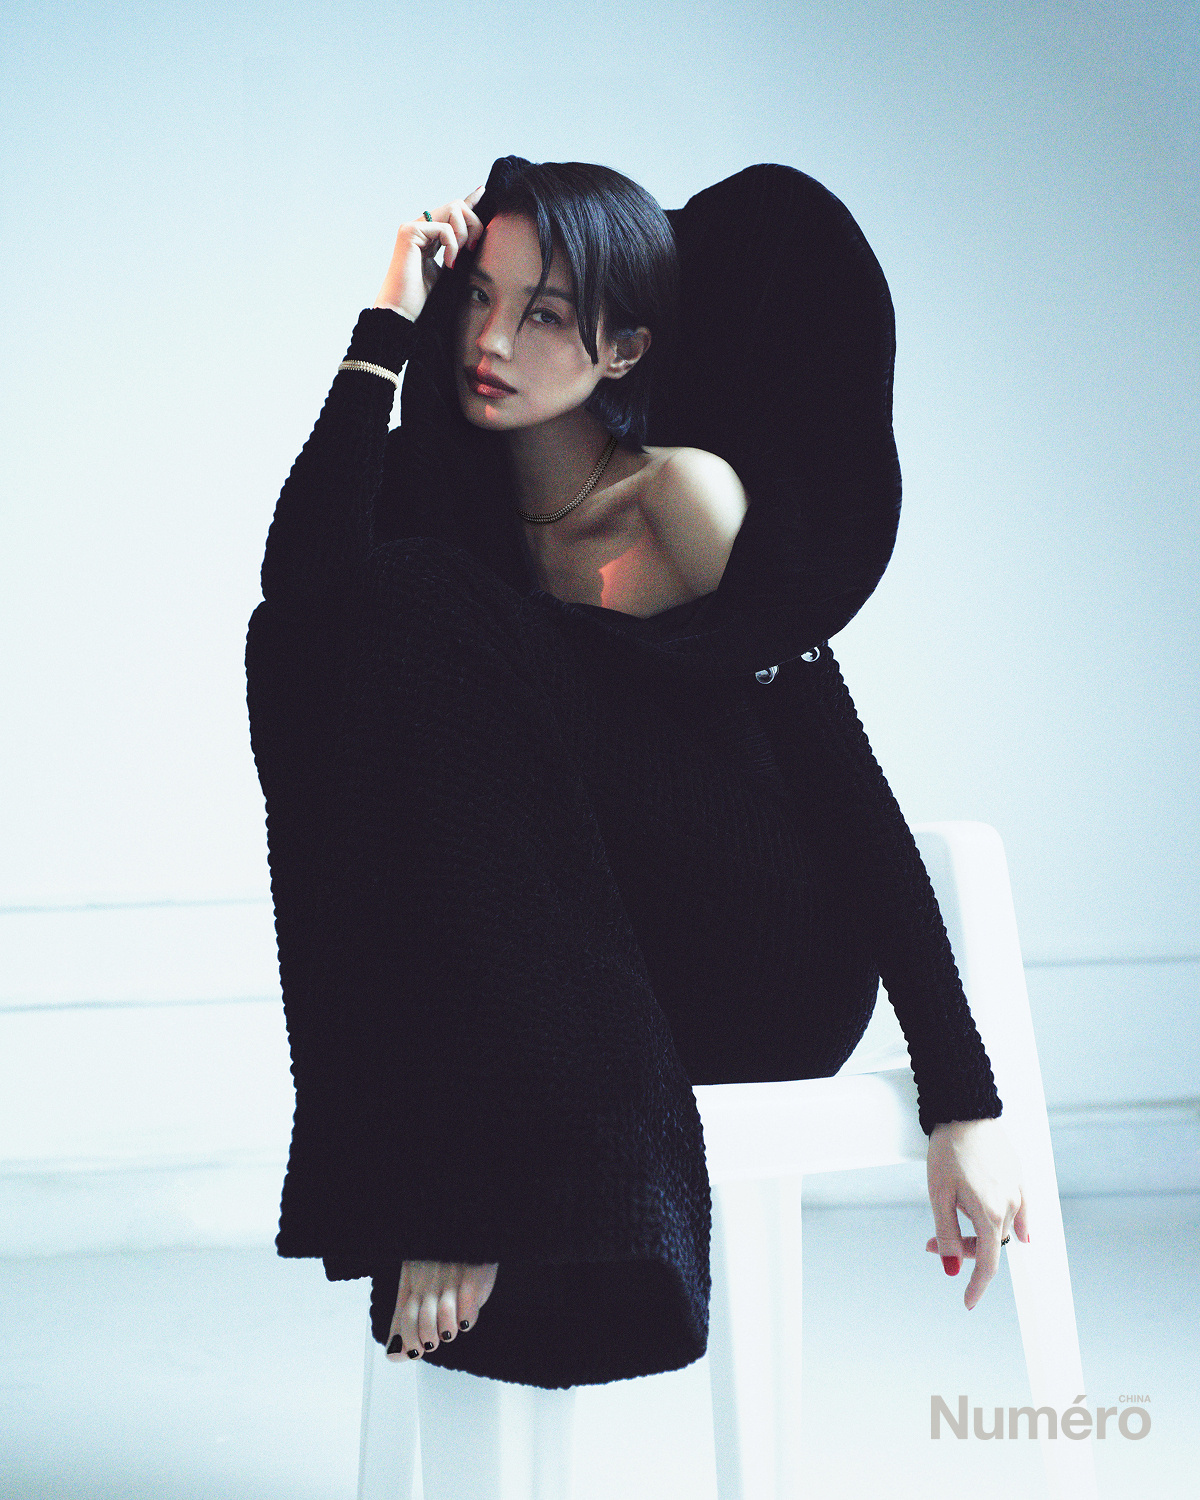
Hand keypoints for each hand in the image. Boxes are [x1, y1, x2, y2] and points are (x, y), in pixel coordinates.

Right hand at [374, 185, 486, 321]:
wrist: (402, 310)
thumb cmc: (422, 296)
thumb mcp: (448, 270)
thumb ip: (457, 251)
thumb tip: (474, 239)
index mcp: (428, 235)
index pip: (451, 211)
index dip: (468, 200)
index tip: (482, 191)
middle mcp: (419, 227)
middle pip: (456, 206)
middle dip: (473, 224)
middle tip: (473, 248)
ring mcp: (412, 227)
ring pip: (452, 210)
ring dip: (464, 233)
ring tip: (457, 258)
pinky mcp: (409, 232)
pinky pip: (444, 228)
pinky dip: (452, 246)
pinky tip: (449, 264)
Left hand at [386, 1259, 498, 1359]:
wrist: (460, 1232)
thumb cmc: (433, 1263)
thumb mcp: (410, 1286)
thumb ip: (402, 1320)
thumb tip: (393, 1355)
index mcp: (413, 1284)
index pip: (405, 1320)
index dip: (410, 1342)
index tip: (415, 1351)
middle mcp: (431, 1282)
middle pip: (424, 1323)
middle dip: (428, 1341)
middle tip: (434, 1341)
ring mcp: (452, 1279)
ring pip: (446, 1318)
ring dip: (448, 1331)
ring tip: (451, 1328)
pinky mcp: (474, 1276)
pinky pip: (470, 1307)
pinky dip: (468, 1319)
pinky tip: (466, 1317)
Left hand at [924, 1117, 1029, 1310]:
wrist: (965, 1110)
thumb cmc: (947, 1150)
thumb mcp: (938, 1194)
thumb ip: (947, 1233)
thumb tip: (951, 1267)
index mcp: (989, 1213)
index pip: (988, 1263)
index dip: (977, 1286)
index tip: (967, 1303)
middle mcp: (1009, 1205)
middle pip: (990, 1244)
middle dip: (964, 1249)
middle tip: (932, 1243)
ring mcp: (1017, 1190)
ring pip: (1001, 1226)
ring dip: (978, 1232)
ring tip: (950, 1216)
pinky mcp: (1019, 1176)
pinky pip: (1020, 1210)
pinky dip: (1013, 1224)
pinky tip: (1017, 1234)